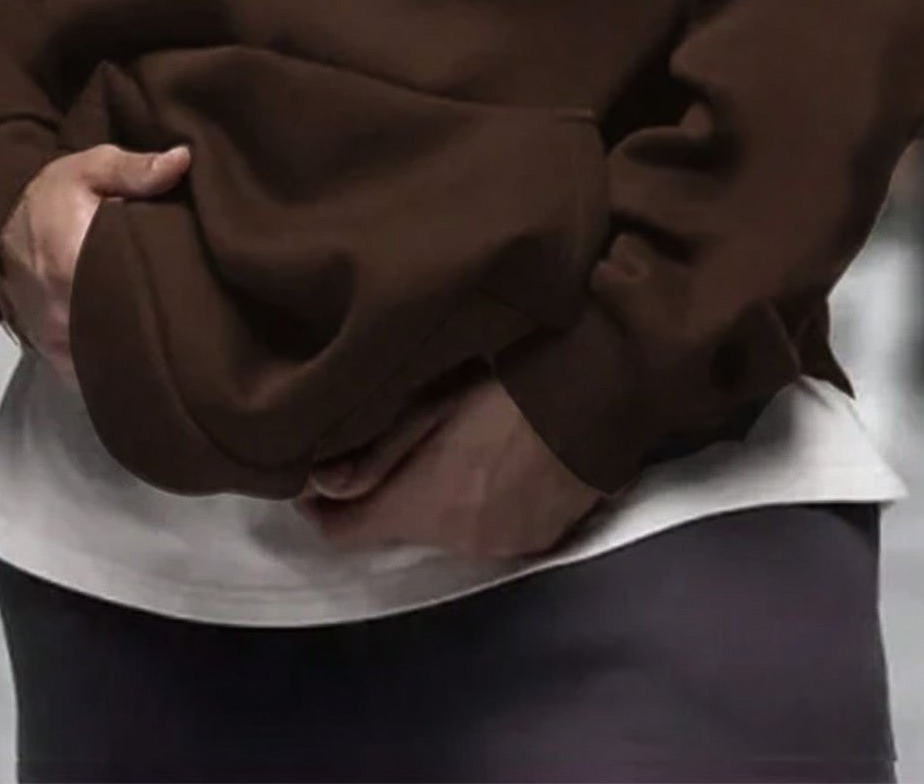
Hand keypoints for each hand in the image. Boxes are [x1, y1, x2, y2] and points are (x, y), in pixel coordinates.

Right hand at [0, 141, 190, 386]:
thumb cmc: (47, 196)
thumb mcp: (89, 168)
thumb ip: (135, 168)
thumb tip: (183, 160)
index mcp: (77, 262)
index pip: (137, 289)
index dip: (173, 290)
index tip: (203, 285)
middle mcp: (66, 311)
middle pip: (129, 332)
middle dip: (163, 325)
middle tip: (199, 312)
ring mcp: (58, 340)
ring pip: (112, 359)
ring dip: (140, 350)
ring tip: (178, 337)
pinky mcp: (52, 355)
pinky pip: (92, 374)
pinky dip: (116, 366)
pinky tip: (144, 356)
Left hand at [293, 368, 606, 560]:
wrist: (606, 388)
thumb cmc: (512, 377)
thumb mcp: (435, 396)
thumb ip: (376, 449)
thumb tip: (318, 484)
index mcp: (425, 503)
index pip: (343, 534)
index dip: (321, 507)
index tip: (317, 474)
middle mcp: (459, 541)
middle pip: (397, 528)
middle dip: (387, 492)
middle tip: (393, 439)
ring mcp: (503, 547)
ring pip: (443, 531)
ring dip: (436, 498)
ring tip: (449, 444)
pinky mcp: (540, 541)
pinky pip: (488, 530)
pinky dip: (479, 504)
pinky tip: (494, 461)